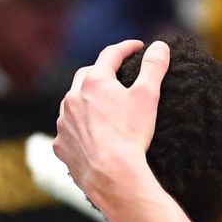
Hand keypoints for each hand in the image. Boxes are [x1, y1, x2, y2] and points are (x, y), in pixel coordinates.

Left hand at [54, 40, 169, 215]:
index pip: (110, 55)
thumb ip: (154, 67)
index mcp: (94, 82)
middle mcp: (72, 98)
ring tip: (100, 107)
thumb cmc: (131, 135)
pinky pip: (67, 131)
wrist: (112, 175)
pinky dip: (77, 129)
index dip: (126, 48)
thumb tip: (160, 46)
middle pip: (86, 76)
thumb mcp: (148, 96)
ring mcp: (64, 123)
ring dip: (84, 101)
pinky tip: (88, 135)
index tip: (138, 47)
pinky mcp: (61, 146)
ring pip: (72, 103)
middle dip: (101, 72)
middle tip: (116, 75)